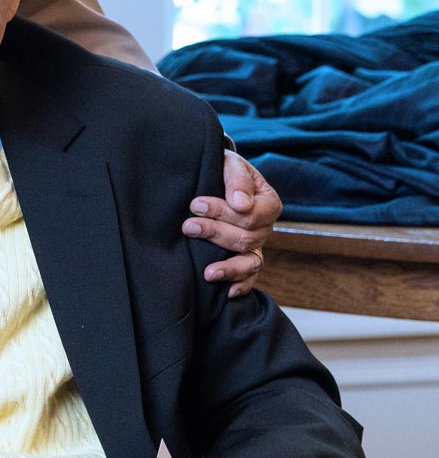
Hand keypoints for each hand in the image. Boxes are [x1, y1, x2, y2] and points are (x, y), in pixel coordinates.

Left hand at [183, 151, 280, 297]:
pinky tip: (228, 292)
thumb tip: (240, 204)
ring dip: (229, 267)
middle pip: (247, 238)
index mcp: (268, 203)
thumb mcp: (230, 164)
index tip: (196, 205)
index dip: (224, 212)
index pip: (251, 215)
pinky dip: (242, 285)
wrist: (214, 174)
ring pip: (250, 261)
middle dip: (215, 233)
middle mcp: (265, 227)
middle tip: (188, 226)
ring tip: (208, 272)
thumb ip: (237, 180)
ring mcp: (255, 244)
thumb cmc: (223, 168)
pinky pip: (250, 275)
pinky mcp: (243, 256)